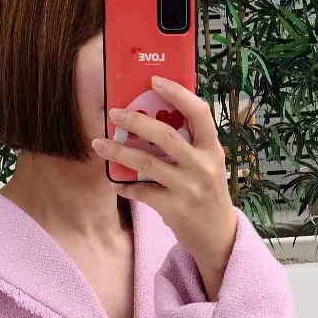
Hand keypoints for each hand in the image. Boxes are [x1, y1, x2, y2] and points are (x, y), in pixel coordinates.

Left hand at [91, 74, 237, 291]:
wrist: (218, 236)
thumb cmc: (207, 193)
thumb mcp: (208, 164)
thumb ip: (189, 143)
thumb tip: (155, 115)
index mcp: (212, 149)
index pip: (199, 112)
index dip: (177, 93)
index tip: (155, 80)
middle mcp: (202, 165)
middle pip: (165, 135)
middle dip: (136, 121)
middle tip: (114, 113)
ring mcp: (188, 188)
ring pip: (147, 163)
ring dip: (119, 151)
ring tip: (100, 144)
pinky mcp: (174, 208)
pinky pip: (141, 192)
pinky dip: (124, 186)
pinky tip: (115, 181)